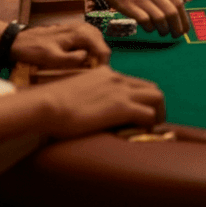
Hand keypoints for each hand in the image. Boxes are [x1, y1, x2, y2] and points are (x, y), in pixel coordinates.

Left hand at [12, 23, 110, 68]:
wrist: (19, 40)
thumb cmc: (34, 49)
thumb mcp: (50, 58)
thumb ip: (70, 59)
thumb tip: (87, 59)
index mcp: (80, 33)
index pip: (103, 49)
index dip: (103, 64)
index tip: (96, 77)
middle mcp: (83, 27)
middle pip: (102, 45)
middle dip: (99, 60)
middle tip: (89, 73)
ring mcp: (79, 27)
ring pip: (97, 42)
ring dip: (94, 55)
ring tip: (86, 67)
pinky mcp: (74, 30)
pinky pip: (89, 40)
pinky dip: (88, 50)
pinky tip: (80, 58)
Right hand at [36, 66, 165, 138]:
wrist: (47, 104)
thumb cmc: (52, 102)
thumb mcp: (76, 90)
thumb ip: (89, 94)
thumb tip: (89, 107)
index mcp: (107, 74)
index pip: (134, 83)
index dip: (140, 98)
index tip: (138, 111)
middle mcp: (119, 79)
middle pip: (151, 88)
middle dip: (155, 104)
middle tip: (151, 121)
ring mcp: (122, 92)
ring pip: (157, 97)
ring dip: (158, 113)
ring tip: (152, 128)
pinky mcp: (122, 108)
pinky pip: (149, 114)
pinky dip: (151, 123)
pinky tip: (144, 132)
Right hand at [75, 0, 188, 36]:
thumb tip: (175, 10)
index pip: (179, 2)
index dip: (184, 17)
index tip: (185, 27)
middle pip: (172, 12)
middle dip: (177, 27)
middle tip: (177, 34)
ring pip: (160, 19)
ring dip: (164, 29)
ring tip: (164, 32)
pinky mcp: (128, 6)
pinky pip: (145, 21)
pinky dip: (150, 28)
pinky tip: (150, 28)